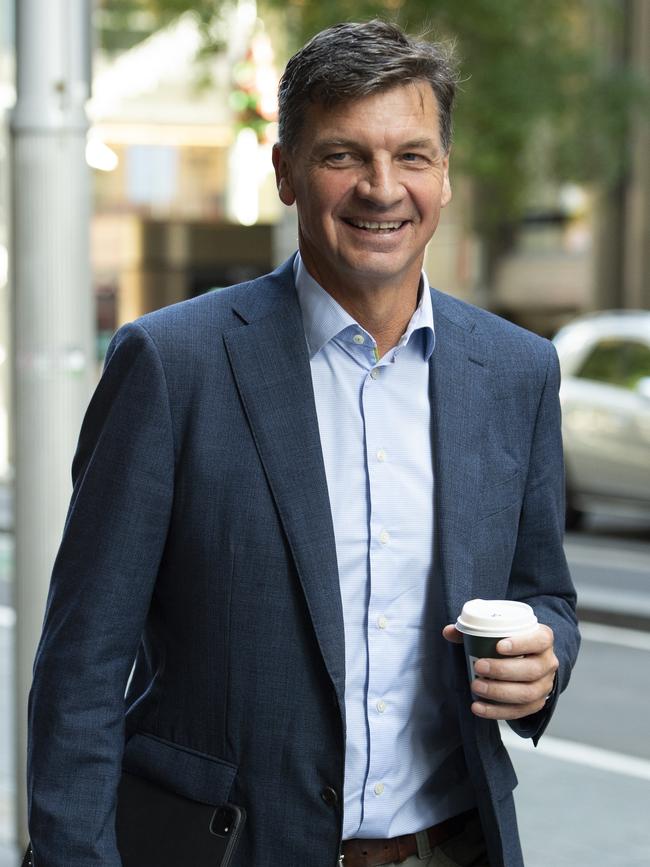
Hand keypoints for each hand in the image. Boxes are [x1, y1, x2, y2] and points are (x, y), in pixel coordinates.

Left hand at [442, 623, 558, 719]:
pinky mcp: (536, 704)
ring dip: (499, 692)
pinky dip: (497, 711)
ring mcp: (544, 685)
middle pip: (532, 670)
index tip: (499, 646)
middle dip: (503, 670)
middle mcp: (548, 662)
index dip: (522, 643)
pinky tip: (478, 707)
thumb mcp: (497, 631)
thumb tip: (449, 631)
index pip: (540, 640)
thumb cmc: (510, 643)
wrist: (527, 660)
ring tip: (476, 687)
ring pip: (527, 693)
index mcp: (543, 639)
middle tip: (479, 666)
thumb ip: (473, 630)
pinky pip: (519, 712)